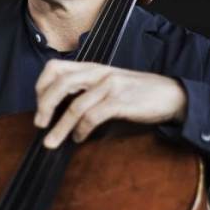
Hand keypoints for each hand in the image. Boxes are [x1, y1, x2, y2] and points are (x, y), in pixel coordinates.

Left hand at [33, 61, 187, 148]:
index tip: (38, 106)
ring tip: (51, 142)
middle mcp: (99, 73)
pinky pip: (93, 116)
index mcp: (93, 68)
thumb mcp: (109, 85)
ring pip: (75, 105)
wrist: (171, 95)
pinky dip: (82, 130)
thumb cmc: (138, 93)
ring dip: (59, 127)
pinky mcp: (121, 101)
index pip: (55, 67)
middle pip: (61, 84)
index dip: (41, 86)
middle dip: (45, 105)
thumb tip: (62, 111)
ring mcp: (110, 86)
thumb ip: (88, 91)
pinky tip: (79, 138)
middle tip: (39, 124)